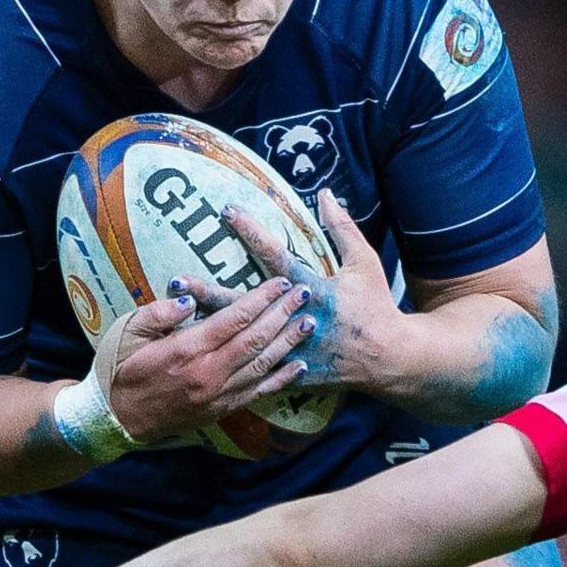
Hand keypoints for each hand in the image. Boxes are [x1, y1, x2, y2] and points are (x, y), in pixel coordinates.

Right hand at [95, 278, 312, 443]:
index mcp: (186, 350)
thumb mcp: (128, 332)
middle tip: (306, 294)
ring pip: (262, 365)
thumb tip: (190, 299)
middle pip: (256, 339)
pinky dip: (280, 379)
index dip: (262, 299)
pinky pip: (257, 393)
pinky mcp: (221, 409)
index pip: (234, 319)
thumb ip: (158, 313)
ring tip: (309, 323)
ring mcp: (218, 394)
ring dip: (288, 343)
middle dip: (283, 314)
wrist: (117, 418)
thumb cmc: (120, 368)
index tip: (281, 282)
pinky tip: (298, 366)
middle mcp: (208, 373)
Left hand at [176, 189, 409, 394]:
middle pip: (245, 305)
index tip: (227, 211)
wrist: (389, 358)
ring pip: (242, 340)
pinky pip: (257, 372)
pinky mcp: (291, 373)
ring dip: (209, 327)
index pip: (277, 257)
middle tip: (177, 280)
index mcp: (315, 290)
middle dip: (209, 292)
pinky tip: (200, 360)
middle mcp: (297, 320)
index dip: (252, 232)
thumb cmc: (376, 306)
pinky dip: (230, 368)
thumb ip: (342, 228)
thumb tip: (326, 194)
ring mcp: (292, 350)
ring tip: (178, 318)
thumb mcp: (364, 263)